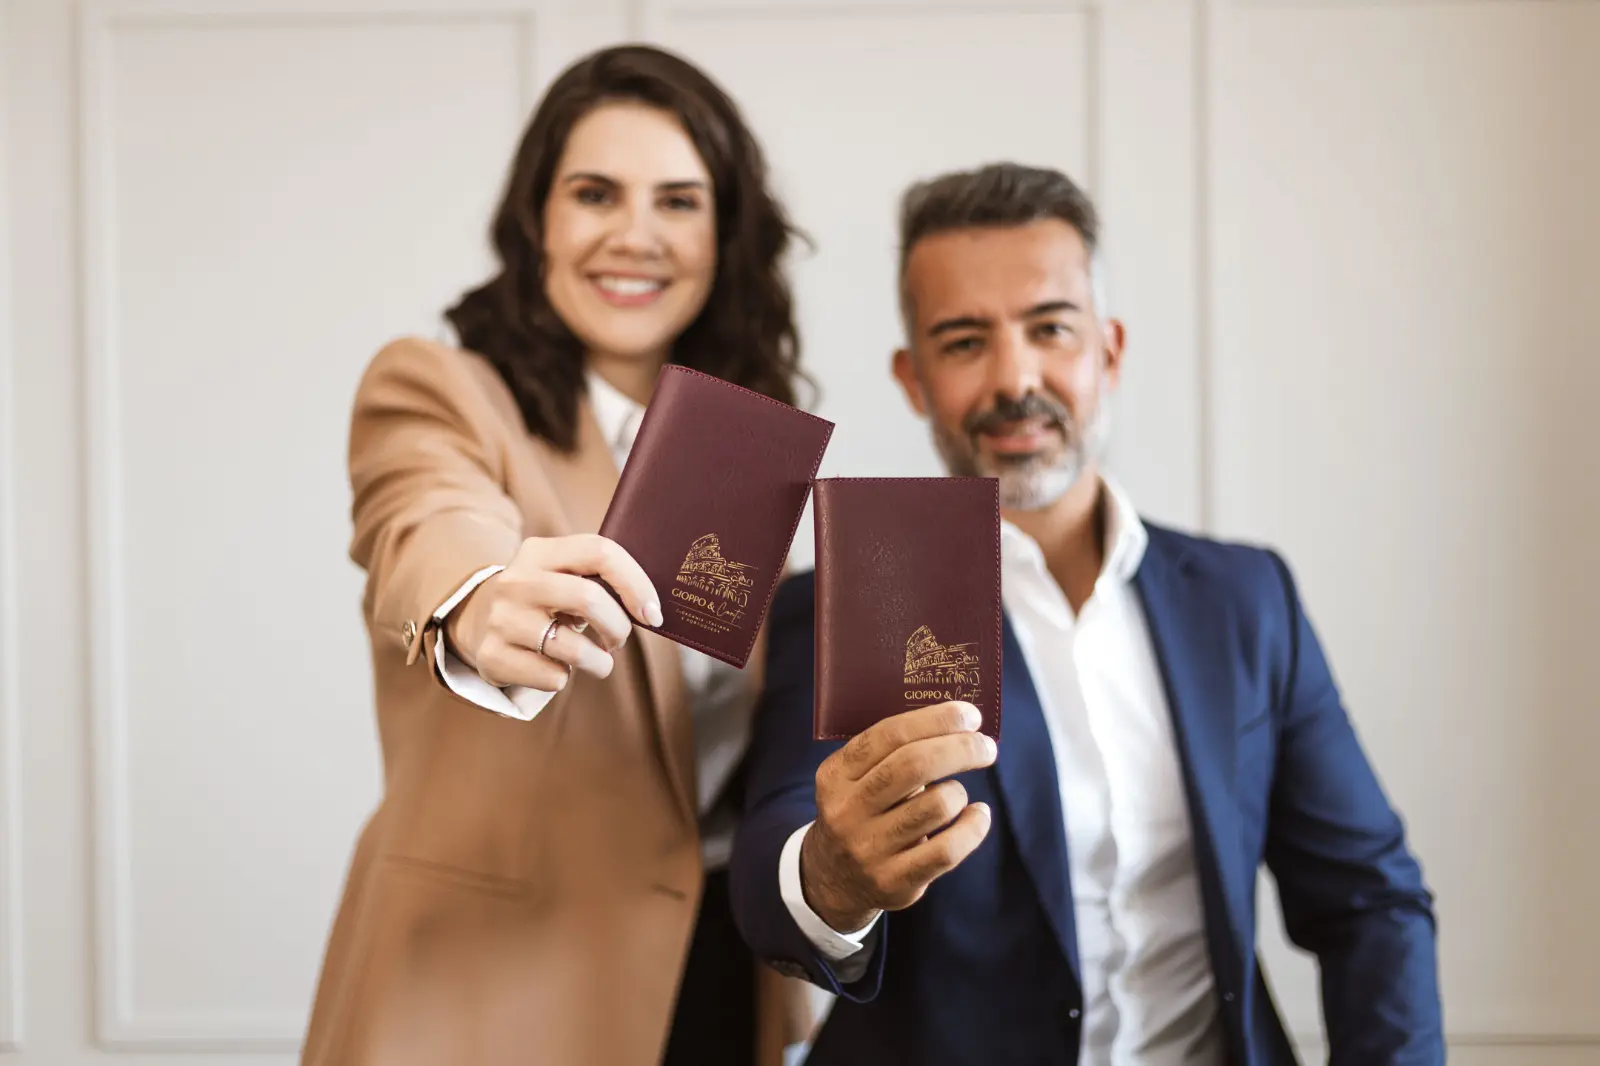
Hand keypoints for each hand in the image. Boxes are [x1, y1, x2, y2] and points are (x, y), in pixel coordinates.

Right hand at [444, 534, 661, 691]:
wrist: (475, 620)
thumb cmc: (542, 599)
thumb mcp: (560, 575)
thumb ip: (598, 578)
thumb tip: (652, 609)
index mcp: (539, 552)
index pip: (599, 552)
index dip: (636, 583)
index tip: (653, 614)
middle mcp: (516, 581)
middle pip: (588, 598)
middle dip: (618, 627)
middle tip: (620, 640)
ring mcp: (501, 619)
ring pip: (573, 648)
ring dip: (600, 663)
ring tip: (598, 662)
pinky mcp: (492, 656)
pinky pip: (552, 677)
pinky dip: (564, 678)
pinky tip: (554, 667)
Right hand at [799, 701, 996, 933]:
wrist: (833, 878)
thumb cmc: (861, 811)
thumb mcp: (855, 778)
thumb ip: (891, 751)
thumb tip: (957, 720)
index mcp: (836, 775)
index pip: (890, 735)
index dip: (936, 720)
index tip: (970, 715)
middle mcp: (847, 811)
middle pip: (916, 765)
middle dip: (961, 748)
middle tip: (986, 747)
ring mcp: (869, 849)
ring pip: (936, 805)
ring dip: (958, 792)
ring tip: (957, 793)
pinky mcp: (894, 882)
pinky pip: (948, 849)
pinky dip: (973, 827)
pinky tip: (977, 816)